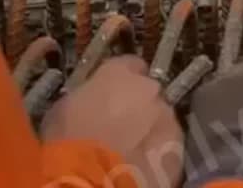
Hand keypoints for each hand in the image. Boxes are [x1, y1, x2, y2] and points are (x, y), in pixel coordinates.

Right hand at [41, 56, 183, 187]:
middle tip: (120, 127)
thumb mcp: (65, 108)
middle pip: (148, 93)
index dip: (121, 82)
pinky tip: (141, 167)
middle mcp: (148, 88)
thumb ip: (87, 98)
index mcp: (118, 73)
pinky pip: (168, 146)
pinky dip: (158, 153)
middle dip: (138, 106)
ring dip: (149, 130)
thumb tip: (93, 103)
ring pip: (161, 119)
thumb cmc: (67, 140)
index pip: (129, 65)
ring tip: (131, 151)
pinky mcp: (177, 147)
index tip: (112, 96)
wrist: (90, 178)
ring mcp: (167, 118)